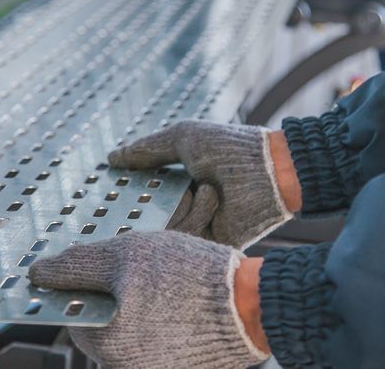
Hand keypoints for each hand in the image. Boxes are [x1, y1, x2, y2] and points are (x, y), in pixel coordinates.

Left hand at [29, 231, 269, 368]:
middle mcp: (124, 365)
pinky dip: (162, 319)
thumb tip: (37, 274)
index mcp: (105, 342)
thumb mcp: (124, 256)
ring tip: (166, 280)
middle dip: (114, 293)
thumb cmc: (186, 277)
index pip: (74, 311)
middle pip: (103, 323)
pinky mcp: (179, 368)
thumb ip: (76, 266)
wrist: (250, 304)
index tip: (103, 264)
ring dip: (139, 305)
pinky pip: (157, 340)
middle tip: (140, 268)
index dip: (86, 281)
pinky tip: (181, 298)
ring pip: (130, 330)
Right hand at [109, 120, 292, 247]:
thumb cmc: (230, 147)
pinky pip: (188, 241)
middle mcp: (185, 207)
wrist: (272, 170)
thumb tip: (112, 158)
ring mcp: (199, 227)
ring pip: (166, 231)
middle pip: (148, 218)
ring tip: (207, 186)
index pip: (141, 195)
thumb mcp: (183, 138)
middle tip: (150, 196)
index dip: (127, 193)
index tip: (112, 189)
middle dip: (147, 207)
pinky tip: (210, 194)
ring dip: (183, 206)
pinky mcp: (213, 244)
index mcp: (177, 183)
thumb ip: (147, 150)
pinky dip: (195, 217)